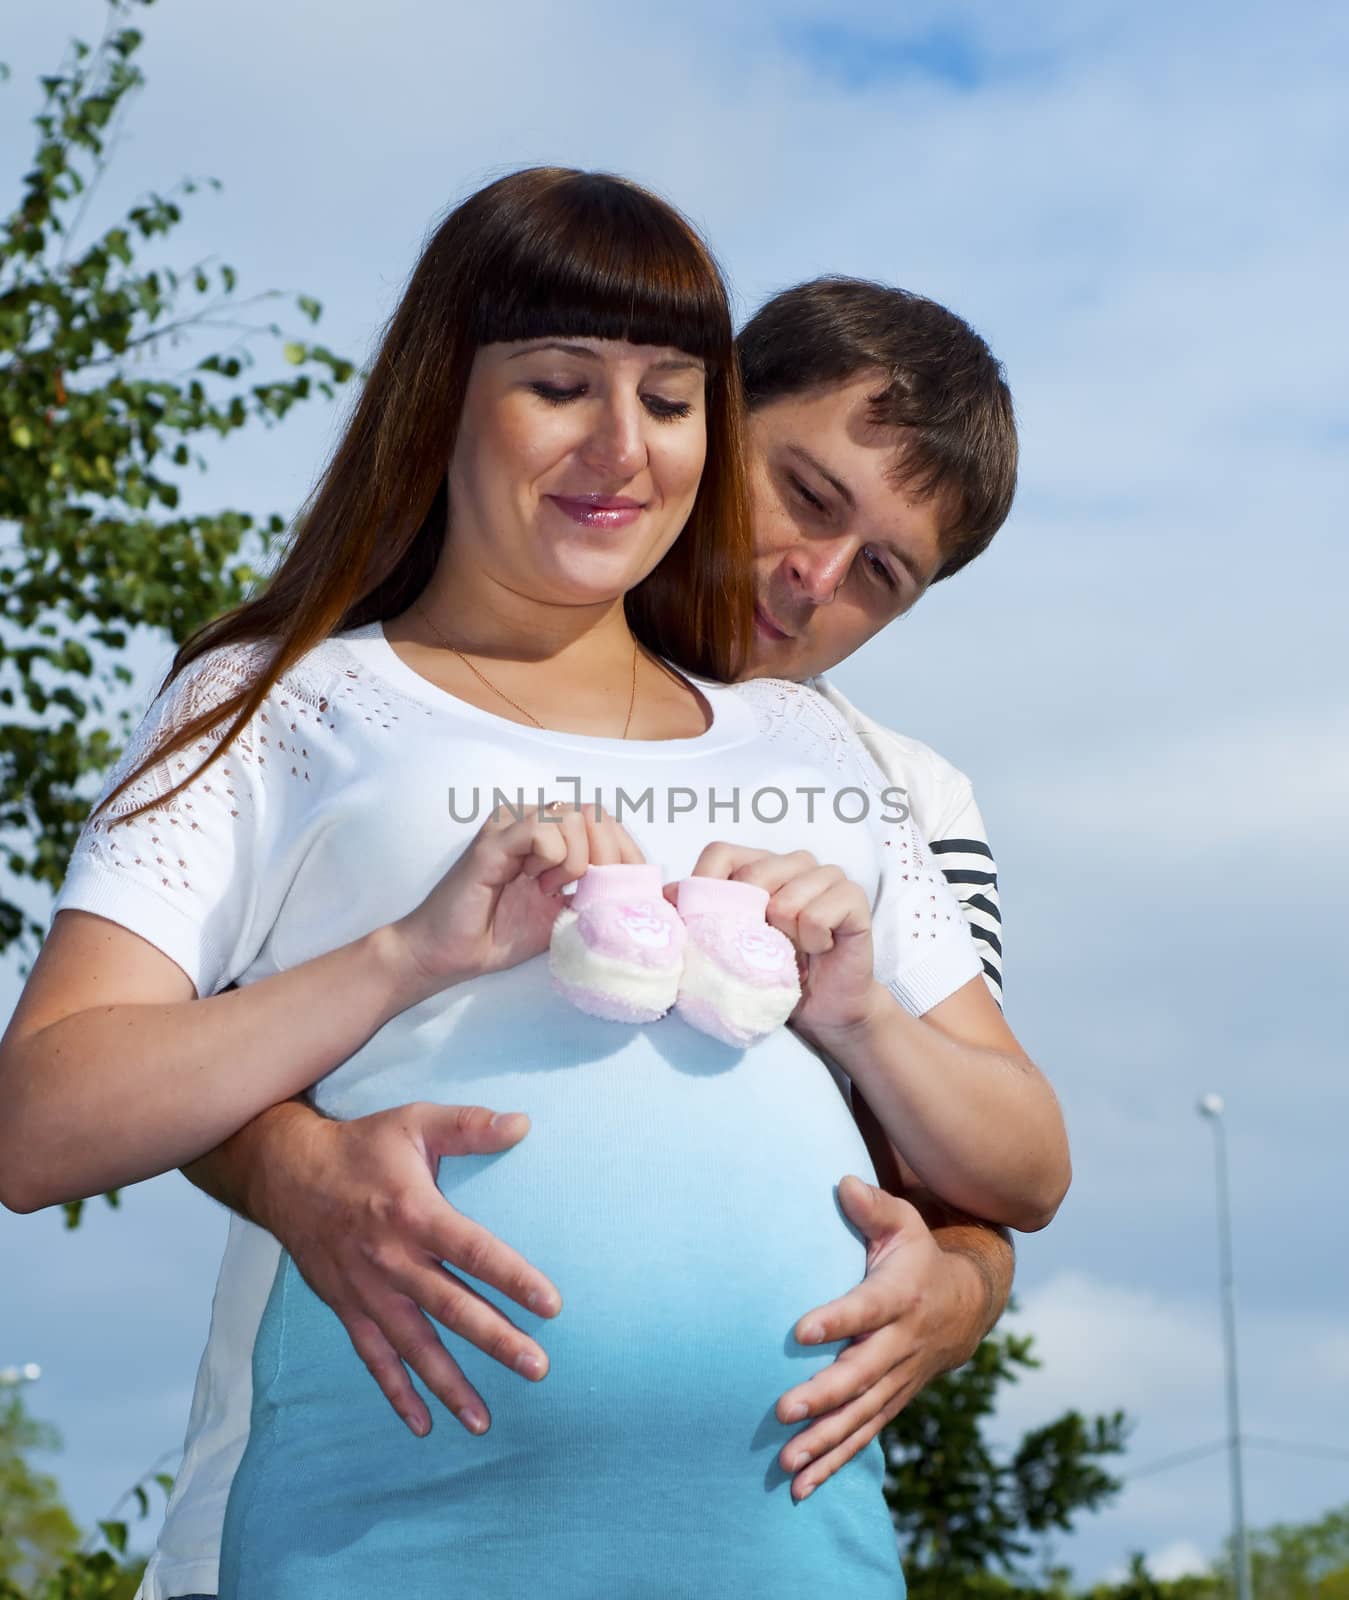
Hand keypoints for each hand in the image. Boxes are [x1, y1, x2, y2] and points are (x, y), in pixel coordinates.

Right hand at [250, 1100, 563, 1436]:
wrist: (286, 1174)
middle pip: (452, 1308)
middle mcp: (392, 1260)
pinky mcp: (348, 1309)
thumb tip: (522, 1124)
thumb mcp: (415, 1122)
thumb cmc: (361, 1147)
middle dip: (496, 1341)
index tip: (551, 1305)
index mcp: (415, 1214)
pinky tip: (423, 1424)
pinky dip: (397, 1394)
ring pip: (415, 1347)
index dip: (514, 1279)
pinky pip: (375, 1359)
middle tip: (537, 1369)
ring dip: (450, 1385)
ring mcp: (368, 1291)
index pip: (474, 1252)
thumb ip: (469, 1125)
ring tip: (484, 1422)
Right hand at [391, 801, 644, 994]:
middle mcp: (532, 821)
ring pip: (573, 817)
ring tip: (553, 887)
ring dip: (576, 859)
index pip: (605, 822)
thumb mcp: (563, 914)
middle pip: (595, 813)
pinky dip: (552, 858)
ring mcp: (512, 825)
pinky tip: (536, 882)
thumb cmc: (499, 934)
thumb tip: (637, 892)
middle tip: (586, 891)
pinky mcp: (494, 840)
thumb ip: (593, 893)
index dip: (625, 853)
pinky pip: (542, 829)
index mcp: (551, 835)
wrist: (449, 954)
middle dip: (607, 856)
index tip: (620, 891)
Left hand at [668, 843, 877, 1035]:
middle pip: (753, 874)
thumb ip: (697, 917)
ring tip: (794, 950)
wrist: (823, 1010)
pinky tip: (820, 949)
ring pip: (786, 899)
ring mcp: (826, 875)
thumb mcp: (726, 946)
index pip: (721, 853)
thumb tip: (664, 896)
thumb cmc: (773, 975)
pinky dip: (813, 942)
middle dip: (750, 922)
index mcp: (760, 864)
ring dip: (786, 937)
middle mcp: (793, 862)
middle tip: (766, 948)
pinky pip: (817, 916)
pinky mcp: (853, 897)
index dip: (706, 885)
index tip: (706, 926)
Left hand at [774, 1175, 985, 1500]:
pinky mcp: (892, 1401)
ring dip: (824, 1441)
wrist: (967, 1304)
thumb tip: (842, 1182)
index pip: (865, 1309)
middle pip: (860, 1374)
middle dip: (823, 1395)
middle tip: (784, 1410)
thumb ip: (872, 1207)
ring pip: (861, 1415)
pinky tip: (802, 1489)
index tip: (800, 1329)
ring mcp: (897, 1379)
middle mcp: (900, 1344)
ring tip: (787, 1462)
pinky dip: (835, 1463)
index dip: (836, 1319)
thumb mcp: (904, 1223)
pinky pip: (864, 1436)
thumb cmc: (918, 1254)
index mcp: (899, 1297)